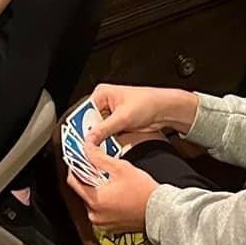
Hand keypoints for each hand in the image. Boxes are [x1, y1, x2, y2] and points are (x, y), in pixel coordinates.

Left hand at [67, 154, 158, 231]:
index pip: (73, 181)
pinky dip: (104, 201)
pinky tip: (115, 193)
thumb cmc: (143, 191)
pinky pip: (100, 211)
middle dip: (88, 179)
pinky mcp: (109, 227)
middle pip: (83, 191)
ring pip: (91, 201)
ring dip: (96, 190)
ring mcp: (102, 223)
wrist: (159, 211)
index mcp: (95, 201)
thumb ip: (99, 157)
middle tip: (97, 167)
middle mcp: (95, 215)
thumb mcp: (120, 167)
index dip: (75, 167)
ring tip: (110, 180)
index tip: (79, 159)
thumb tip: (87, 148)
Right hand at [83, 84, 198, 148]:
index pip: (83, 112)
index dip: (80, 128)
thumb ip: (104, 129)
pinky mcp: (117, 125)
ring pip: (97, 132)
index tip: (80, 141)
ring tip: (97, 150)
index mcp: (102, 94)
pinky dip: (106, 143)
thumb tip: (89, 139)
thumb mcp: (123, 117)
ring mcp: (110, 115)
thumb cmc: (148, 102)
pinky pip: (106, 136)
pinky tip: (107, 149)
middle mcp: (104, 104)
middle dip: (91, 136)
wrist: (165, 110)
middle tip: (88, 149)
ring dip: (99, 141)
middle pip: (89, 123)